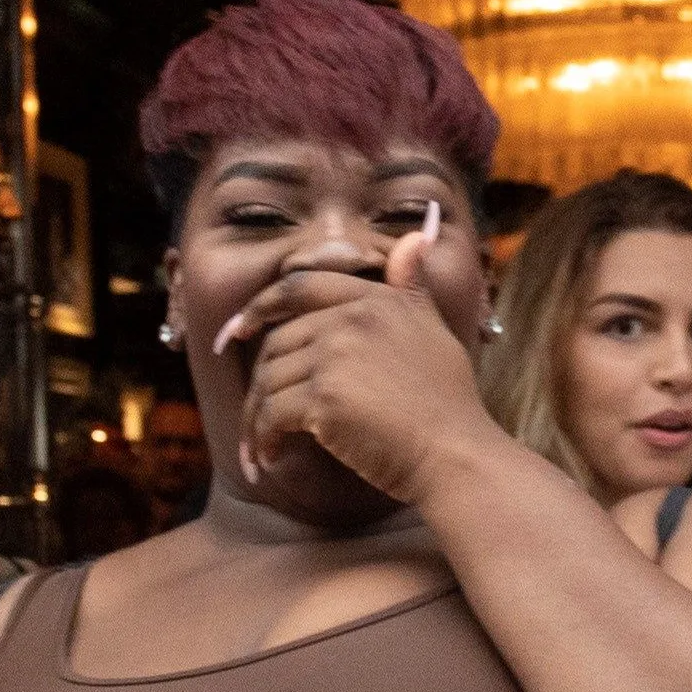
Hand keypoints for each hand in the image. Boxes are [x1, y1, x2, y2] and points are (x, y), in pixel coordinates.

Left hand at [221, 224, 496, 503]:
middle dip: (260, 383)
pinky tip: (272, 457)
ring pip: (269, 381)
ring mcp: (337, 355)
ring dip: (258, 419)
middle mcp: (353, 318)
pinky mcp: (325, 397)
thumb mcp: (432, 328)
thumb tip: (415, 235)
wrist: (455, 453)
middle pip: (278, 342)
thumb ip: (411, 285)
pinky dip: (264, 438)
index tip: (236, 331)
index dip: (260, 307)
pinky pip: (272, 414)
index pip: (300, 287)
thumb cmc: (448, 402)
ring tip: (262, 447)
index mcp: (374, 299)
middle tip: (254, 418)